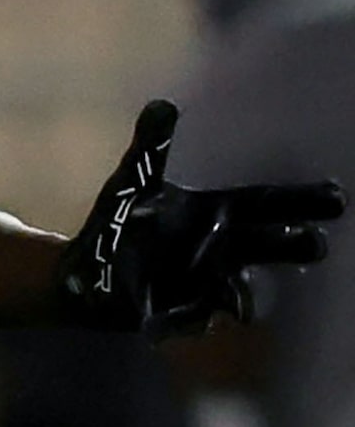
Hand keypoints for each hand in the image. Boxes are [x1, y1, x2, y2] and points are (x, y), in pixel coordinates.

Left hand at [56, 99, 342, 336]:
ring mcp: (205, 281)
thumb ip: (151, 146)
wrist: (96, 266)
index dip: (298, 201)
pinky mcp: (180, 309)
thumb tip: (162, 104)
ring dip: (241, 296)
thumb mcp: (136, 180)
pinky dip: (186, 322)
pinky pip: (189, 318)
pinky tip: (183, 323)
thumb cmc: (128, 219)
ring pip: (235, 288)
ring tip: (243, 303)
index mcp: (216, 212)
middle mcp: (221, 247)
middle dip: (289, 246)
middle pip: (263, 246)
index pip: (264, 203)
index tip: (337, 196)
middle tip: (318, 244)